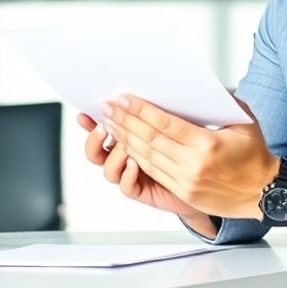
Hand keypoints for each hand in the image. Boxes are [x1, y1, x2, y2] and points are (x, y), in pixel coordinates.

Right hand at [78, 113, 200, 216]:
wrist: (203, 177)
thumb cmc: (187, 148)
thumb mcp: (168, 125)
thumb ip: (148, 115)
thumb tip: (130, 95)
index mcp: (125, 140)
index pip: (99, 132)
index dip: (88, 124)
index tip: (83, 114)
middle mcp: (123, 160)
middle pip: (95, 153)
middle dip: (95, 138)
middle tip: (104, 124)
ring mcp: (131, 176)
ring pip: (108, 171)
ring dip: (114, 156)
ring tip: (124, 145)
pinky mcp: (143, 192)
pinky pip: (126, 187)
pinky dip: (127, 175)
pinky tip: (134, 164)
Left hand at [101, 95, 278, 219]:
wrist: (264, 193)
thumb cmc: (254, 154)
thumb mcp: (245, 122)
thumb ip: (224, 102)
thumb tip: (203, 84)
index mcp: (206, 144)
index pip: (164, 124)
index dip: (140, 111)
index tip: (122, 99)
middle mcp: (193, 164)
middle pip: (150, 139)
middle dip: (125, 121)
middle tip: (107, 107)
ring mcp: (186, 181)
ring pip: (147, 157)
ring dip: (125, 139)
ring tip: (110, 124)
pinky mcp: (183, 193)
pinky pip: (153, 172)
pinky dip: (136, 157)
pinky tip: (125, 145)